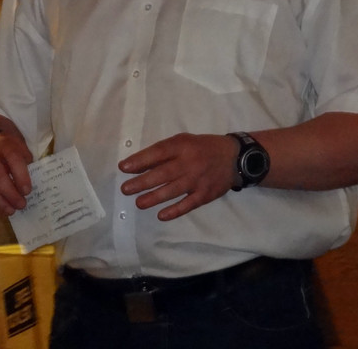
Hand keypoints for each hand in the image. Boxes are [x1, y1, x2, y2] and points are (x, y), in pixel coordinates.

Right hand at [0, 130, 33, 216]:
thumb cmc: (3, 149)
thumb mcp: (17, 146)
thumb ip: (25, 160)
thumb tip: (28, 181)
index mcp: (3, 144)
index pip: (13, 158)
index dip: (21, 176)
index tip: (27, 192)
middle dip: (10, 193)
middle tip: (21, 205)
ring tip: (9, 211)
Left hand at [119, 133, 237, 220]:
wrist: (233, 158)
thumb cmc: (202, 148)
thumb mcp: (184, 141)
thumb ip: (164, 151)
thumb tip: (139, 164)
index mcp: (182, 146)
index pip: (158, 152)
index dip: (140, 160)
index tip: (123, 167)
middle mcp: (189, 163)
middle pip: (163, 173)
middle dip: (142, 182)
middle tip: (126, 189)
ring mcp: (197, 180)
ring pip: (173, 190)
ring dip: (154, 198)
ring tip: (139, 203)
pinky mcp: (205, 194)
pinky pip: (188, 204)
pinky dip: (175, 211)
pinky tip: (161, 215)